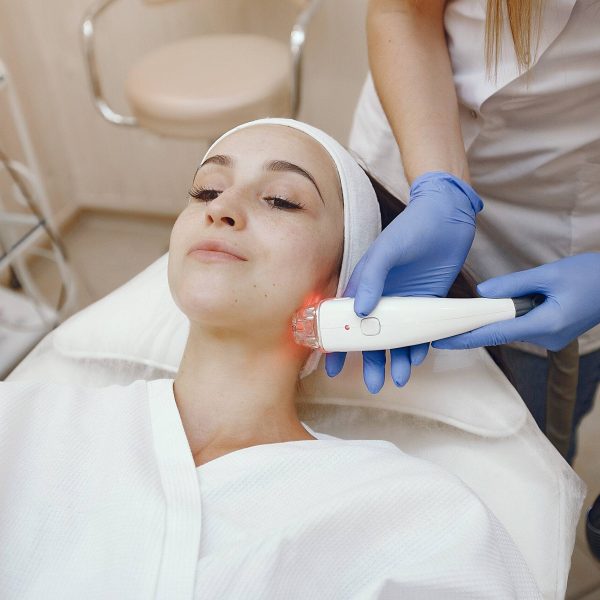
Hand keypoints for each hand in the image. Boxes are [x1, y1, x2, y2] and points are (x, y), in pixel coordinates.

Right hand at [325, 171, 483, 392]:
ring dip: (397, 359)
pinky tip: (418, 359)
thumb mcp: (386, 250)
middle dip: (371, 361)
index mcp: (364, 284)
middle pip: (373, 337)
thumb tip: (360, 312)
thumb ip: (371, 278)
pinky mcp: (428, 301)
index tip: (332, 366)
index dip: (339, 344)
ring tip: (400, 378)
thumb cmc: (412, 228)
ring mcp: (405, 301)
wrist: (448, 216)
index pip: (345, 320)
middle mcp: (382, 297)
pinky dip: (419, 346)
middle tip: (373, 384)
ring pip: (398, 338)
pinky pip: (421, 330)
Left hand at [432, 253, 599, 351]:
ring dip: (500, 314)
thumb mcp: (549, 273)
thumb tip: (482, 293)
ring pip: (512, 327)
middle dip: (479, 322)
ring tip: (497, 299)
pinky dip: (512, 315)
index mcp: (547, 324)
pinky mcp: (553, 333)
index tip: (442, 342)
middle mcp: (547, 337)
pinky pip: (523, 325)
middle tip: (451, 317)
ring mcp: (551, 338)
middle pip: (501, 331)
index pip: (496, 334)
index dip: (466, 338)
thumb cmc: (591, 276)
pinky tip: (517, 300)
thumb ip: (513, 285)